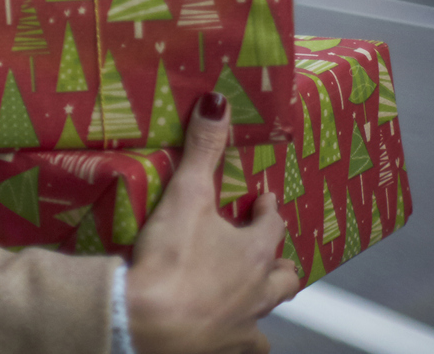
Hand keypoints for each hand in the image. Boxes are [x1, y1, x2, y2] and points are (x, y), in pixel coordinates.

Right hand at [125, 91, 299, 353]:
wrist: (149, 323)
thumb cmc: (172, 260)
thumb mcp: (184, 196)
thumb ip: (201, 151)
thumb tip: (218, 103)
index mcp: (253, 252)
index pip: (272, 225)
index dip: (268, 210)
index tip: (263, 200)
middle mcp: (258, 290)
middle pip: (284, 276)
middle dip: (280, 262)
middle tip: (271, 253)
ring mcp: (244, 324)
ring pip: (268, 313)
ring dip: (264, 301)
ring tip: (253, 295)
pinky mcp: (222, 347)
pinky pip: (243, 345)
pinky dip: (240, 338)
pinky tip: (228, 333)